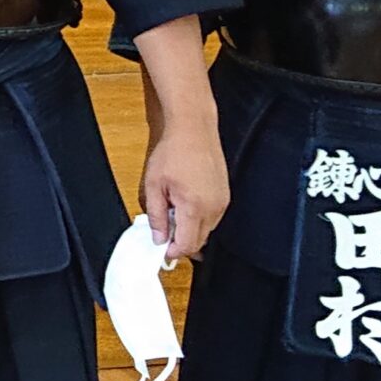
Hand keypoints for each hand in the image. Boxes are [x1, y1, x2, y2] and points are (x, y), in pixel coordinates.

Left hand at [139, 116, 228, 262]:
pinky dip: (198, 218)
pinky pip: (212, 218)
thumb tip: (158, 238)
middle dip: (180, 241)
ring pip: (206, 231)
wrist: (194, 129)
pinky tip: (185, 203)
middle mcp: (214, 208)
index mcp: (194, 207)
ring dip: (189, 229)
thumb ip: (156, 216)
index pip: (187, 245)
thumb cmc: (173, 152)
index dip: (172, 251)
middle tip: (163, 229)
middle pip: (199, 242)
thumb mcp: (154, 185)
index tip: (160, 248)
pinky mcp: (225, 196)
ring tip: (173, 210)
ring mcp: (223, 202)